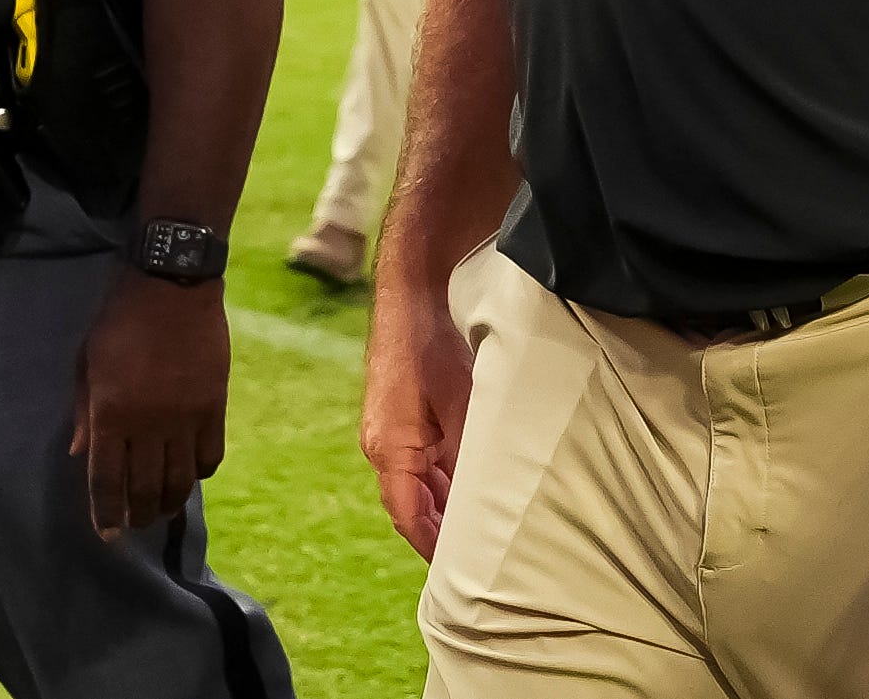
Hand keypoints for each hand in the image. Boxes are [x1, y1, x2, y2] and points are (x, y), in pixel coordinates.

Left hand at [70, 272, 230, 539]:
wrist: (172, 284)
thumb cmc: (119, 320)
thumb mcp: (87, 363)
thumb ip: (84, 413)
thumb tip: (80, 455)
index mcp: (111, 413)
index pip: (107, 481)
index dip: (106, 514)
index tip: (107, 536)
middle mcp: (149, 423)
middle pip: (145, 488)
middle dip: (139, 515)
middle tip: (136, 526)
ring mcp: (186, 416)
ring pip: (180, 479)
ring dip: (170, 502)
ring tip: (163, 511)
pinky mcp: (215, 405)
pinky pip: (211, 454)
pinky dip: (201, 472)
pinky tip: (192, 475)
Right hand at [361, 268, 475, 560]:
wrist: (412, 297)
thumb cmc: (432, 347)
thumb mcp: (464, 404)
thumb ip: (469, 454)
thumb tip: (486, 497)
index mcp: (390, 450)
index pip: (409, 517)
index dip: (434, 547)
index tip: (459, 572)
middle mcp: (383, 448)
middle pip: (413, 505)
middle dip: (444, 530)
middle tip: (480, 557)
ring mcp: (388, 433)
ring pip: (419, 484)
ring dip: (447, 503)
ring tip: (484, 527)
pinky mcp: (399, 419)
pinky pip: (420, 462)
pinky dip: (444, 478)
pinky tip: (473, 484)